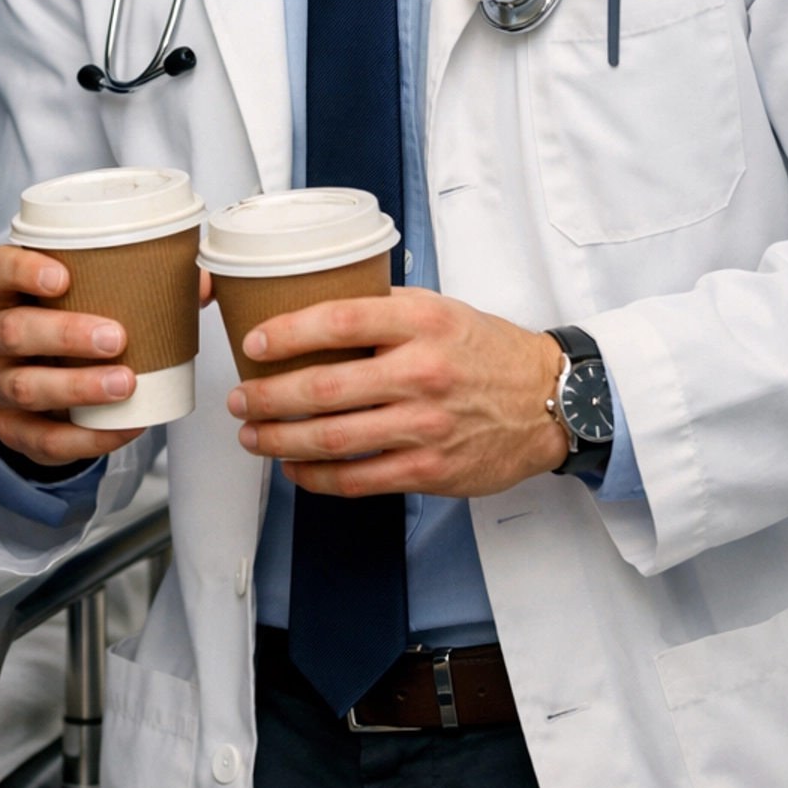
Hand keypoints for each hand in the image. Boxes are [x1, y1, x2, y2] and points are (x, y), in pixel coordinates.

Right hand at [0, 244, 146, 467]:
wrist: (36, 377)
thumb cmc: (67, 321)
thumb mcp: (86, 295)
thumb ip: (140, 281)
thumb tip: (202, 283)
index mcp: (2, 291)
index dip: (24, 271)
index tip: (63, 277)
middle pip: (13, 331)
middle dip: (65, 335)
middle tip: (117, 337)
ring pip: (25, 387)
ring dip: (77, 387)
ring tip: (126, 383)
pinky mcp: (11, 429)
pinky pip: (44, 439)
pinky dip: (89, 437)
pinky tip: (125, 427)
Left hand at [225, 289, 568, 497]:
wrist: (550, 399)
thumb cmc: (488, 351)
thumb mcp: (441, 310)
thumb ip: (384, 309)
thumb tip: (316, 308)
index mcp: (421, 323)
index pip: (339, 319)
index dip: (287, 332)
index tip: (254, 341)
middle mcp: (421, 373)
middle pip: (323, 387)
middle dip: (266, 396)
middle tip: (238, 397)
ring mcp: (425, 425)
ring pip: (331, 438)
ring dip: (278, 439)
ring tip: (252, 434)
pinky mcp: (430, 469)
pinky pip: (357, 479)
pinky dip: (315, 477)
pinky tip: (294, 468)